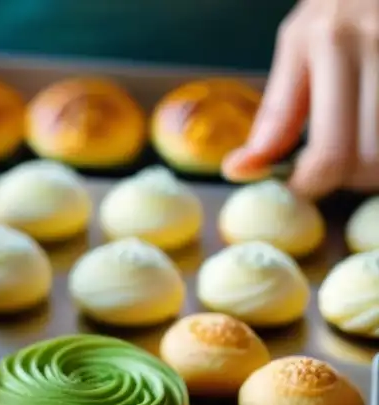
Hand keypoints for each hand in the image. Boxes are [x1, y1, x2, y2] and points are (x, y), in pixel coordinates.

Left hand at [223, 0, 378, 197]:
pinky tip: (376, 129)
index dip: (310, 186)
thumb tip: (239, 170)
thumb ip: (276, 112)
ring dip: (375, 166)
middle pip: (370, 161)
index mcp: (332, 44)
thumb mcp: (298, 44)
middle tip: (335, 166)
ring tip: (359, 144)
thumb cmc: (340, 5)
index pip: (329, 152)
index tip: (298, 188)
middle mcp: (378, 45)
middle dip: (349, 179)